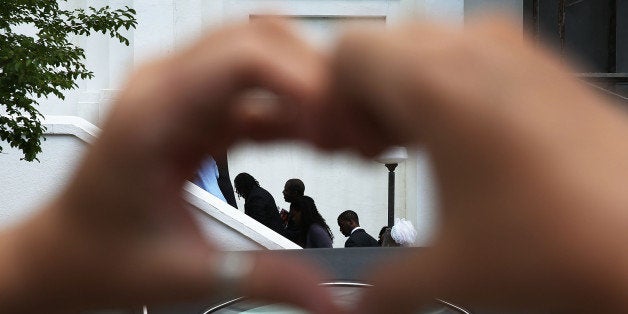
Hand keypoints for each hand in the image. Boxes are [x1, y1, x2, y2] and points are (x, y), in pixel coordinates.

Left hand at [2, 20, 338, 313]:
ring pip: (264, 56)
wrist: (64, 253)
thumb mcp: (186, 273)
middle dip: (316, 80)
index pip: (243, 57)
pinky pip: (257, 89)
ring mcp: (182, 92)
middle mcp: (166, 87)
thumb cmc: (99, 253)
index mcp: (152, 113)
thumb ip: (264, 279)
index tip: (338, 123)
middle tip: (351, 131)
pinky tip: (315, 141)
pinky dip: (293, 108)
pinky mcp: (197, 107)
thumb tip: (329, 300)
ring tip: (339, 139)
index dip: (304, 80)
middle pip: (261, 41)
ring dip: (308, 90)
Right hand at [327, 19, 627, 312]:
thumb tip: (361, 308)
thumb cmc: (573, 240)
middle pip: (383, 47)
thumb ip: (384, 290)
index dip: (332, 100)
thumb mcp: (453, 273)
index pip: (348, 53)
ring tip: (422, 146)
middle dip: (366, 97)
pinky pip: (470, 53)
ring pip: (427, 45)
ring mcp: (514, 52)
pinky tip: (466, 141)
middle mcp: (475, 54)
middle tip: (379, 149)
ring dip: (407, 90)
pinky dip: (449, 85)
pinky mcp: (543, 65)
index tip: (348, 144)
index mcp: (436, 87)